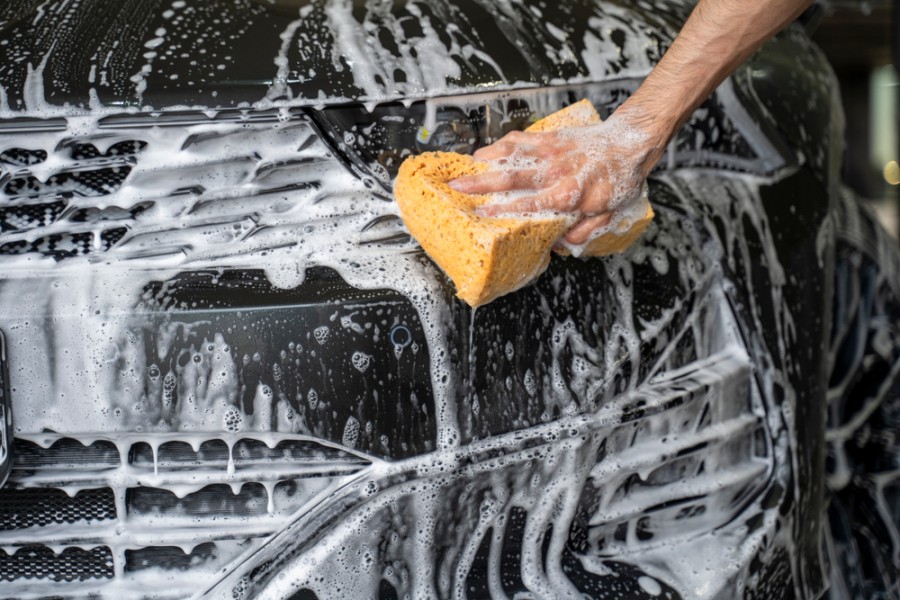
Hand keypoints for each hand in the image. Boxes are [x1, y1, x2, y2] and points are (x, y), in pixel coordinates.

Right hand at [448, 115, 660, 244]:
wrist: (630, 144)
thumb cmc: (619, 180)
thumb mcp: (608, 216)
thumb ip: (582, 232)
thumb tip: (558, 244)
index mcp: (567, 196)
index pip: (527, 205)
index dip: (502, 210)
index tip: (481, 214)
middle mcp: (555, 173)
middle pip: (511, 179)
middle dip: (481, 184)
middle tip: (458, 187)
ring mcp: (551, 153)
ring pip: (512, 156)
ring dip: (485, 162)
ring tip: (464, 168)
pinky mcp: (551, 138)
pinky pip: (522, 139)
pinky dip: (502, 144)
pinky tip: (487, 151)